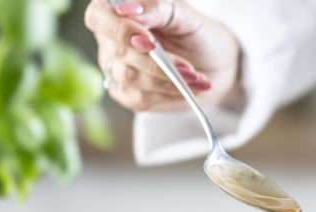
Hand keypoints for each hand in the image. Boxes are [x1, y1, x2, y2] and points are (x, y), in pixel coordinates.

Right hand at [84, 0, 241, 111]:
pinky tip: (189, 87)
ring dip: (167, 79)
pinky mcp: (127, 94)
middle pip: (118, 52)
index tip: (149, 40)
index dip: (119, 30)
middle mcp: (112, 41)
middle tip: (187, 67)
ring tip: (195, 76)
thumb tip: (130, 9)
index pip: (98, 17)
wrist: (217, 65)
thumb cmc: (198, 34)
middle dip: (155, 61)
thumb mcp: (184, 15)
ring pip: (130, 78)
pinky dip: (169, 92)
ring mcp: (116, 69)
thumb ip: (157, 8)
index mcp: (119, 13)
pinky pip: (140, 98)